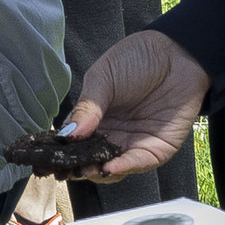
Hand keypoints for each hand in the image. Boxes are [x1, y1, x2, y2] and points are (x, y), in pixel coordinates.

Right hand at [62, 30, 207, 179]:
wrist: (178, 53)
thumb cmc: (138, 59)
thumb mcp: (103, 78)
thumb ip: (87, 107)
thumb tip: (67, 136)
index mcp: (94, 118)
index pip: (72, 141)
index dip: (59, 152)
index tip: (46, 159)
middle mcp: (111, 135)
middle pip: (88, 159)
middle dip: (75, 167)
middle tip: (63, 168)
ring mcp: (132, 143)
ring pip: (110, 168)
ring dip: (97, 172)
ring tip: (85, 168)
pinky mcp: (156, 148)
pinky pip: (137, 163)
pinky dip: (122, 168)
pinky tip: (108, 166)